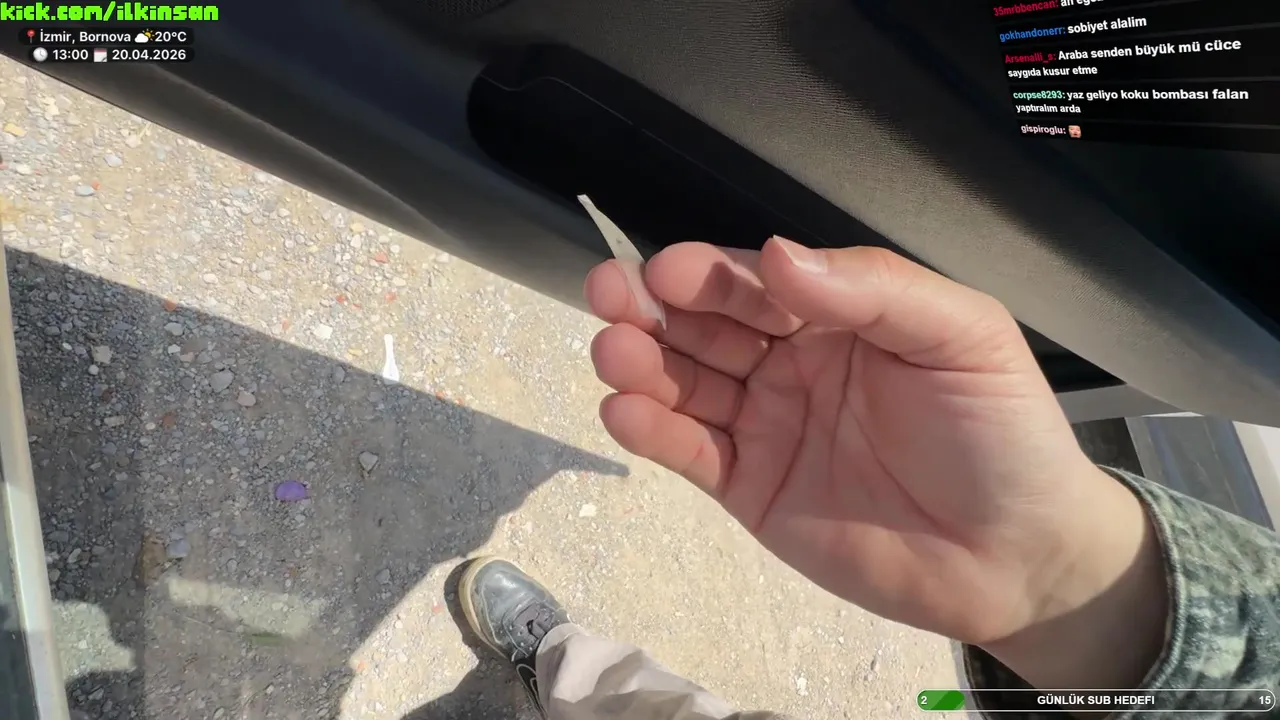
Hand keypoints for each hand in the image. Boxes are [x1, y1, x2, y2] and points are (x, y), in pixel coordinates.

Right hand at [585, 238, 1165, 687]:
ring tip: (612, 353)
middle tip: (610, 297)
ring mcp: (766, 425)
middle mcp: (791, 361)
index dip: (710, 273)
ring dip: (641, 364)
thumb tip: (779, 253)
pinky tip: (623, 412)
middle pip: (706, 325)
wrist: (1017, 558)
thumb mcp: (960, 337)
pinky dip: (651, 431)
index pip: (758, 281)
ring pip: (687, 384)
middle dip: (653, 308)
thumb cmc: (1000, 434)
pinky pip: (691, 452)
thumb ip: (872, 289)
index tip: (665, 271)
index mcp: (839, 314)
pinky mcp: (749, 488)